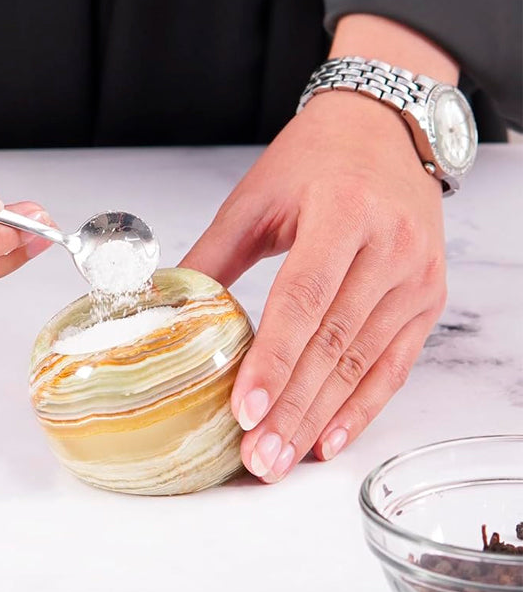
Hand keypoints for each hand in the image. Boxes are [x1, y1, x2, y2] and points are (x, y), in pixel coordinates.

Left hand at [181, 90, 447, 481]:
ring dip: (319, 417)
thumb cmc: (315, 159)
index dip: (273, 359)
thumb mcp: (255, 199)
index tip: (245, 410)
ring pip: (362, 363)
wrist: (383, 132)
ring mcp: (416, 277)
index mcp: (343, 213)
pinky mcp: (427, 299)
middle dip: (292, 408)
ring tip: (280, 459)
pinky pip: (393, 365)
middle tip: (256, 457)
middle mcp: (390, 248)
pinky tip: (329, 439)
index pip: (303, 300)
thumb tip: (165, 308)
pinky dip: (361, 407)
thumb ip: (213, 256)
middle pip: (333, 343)